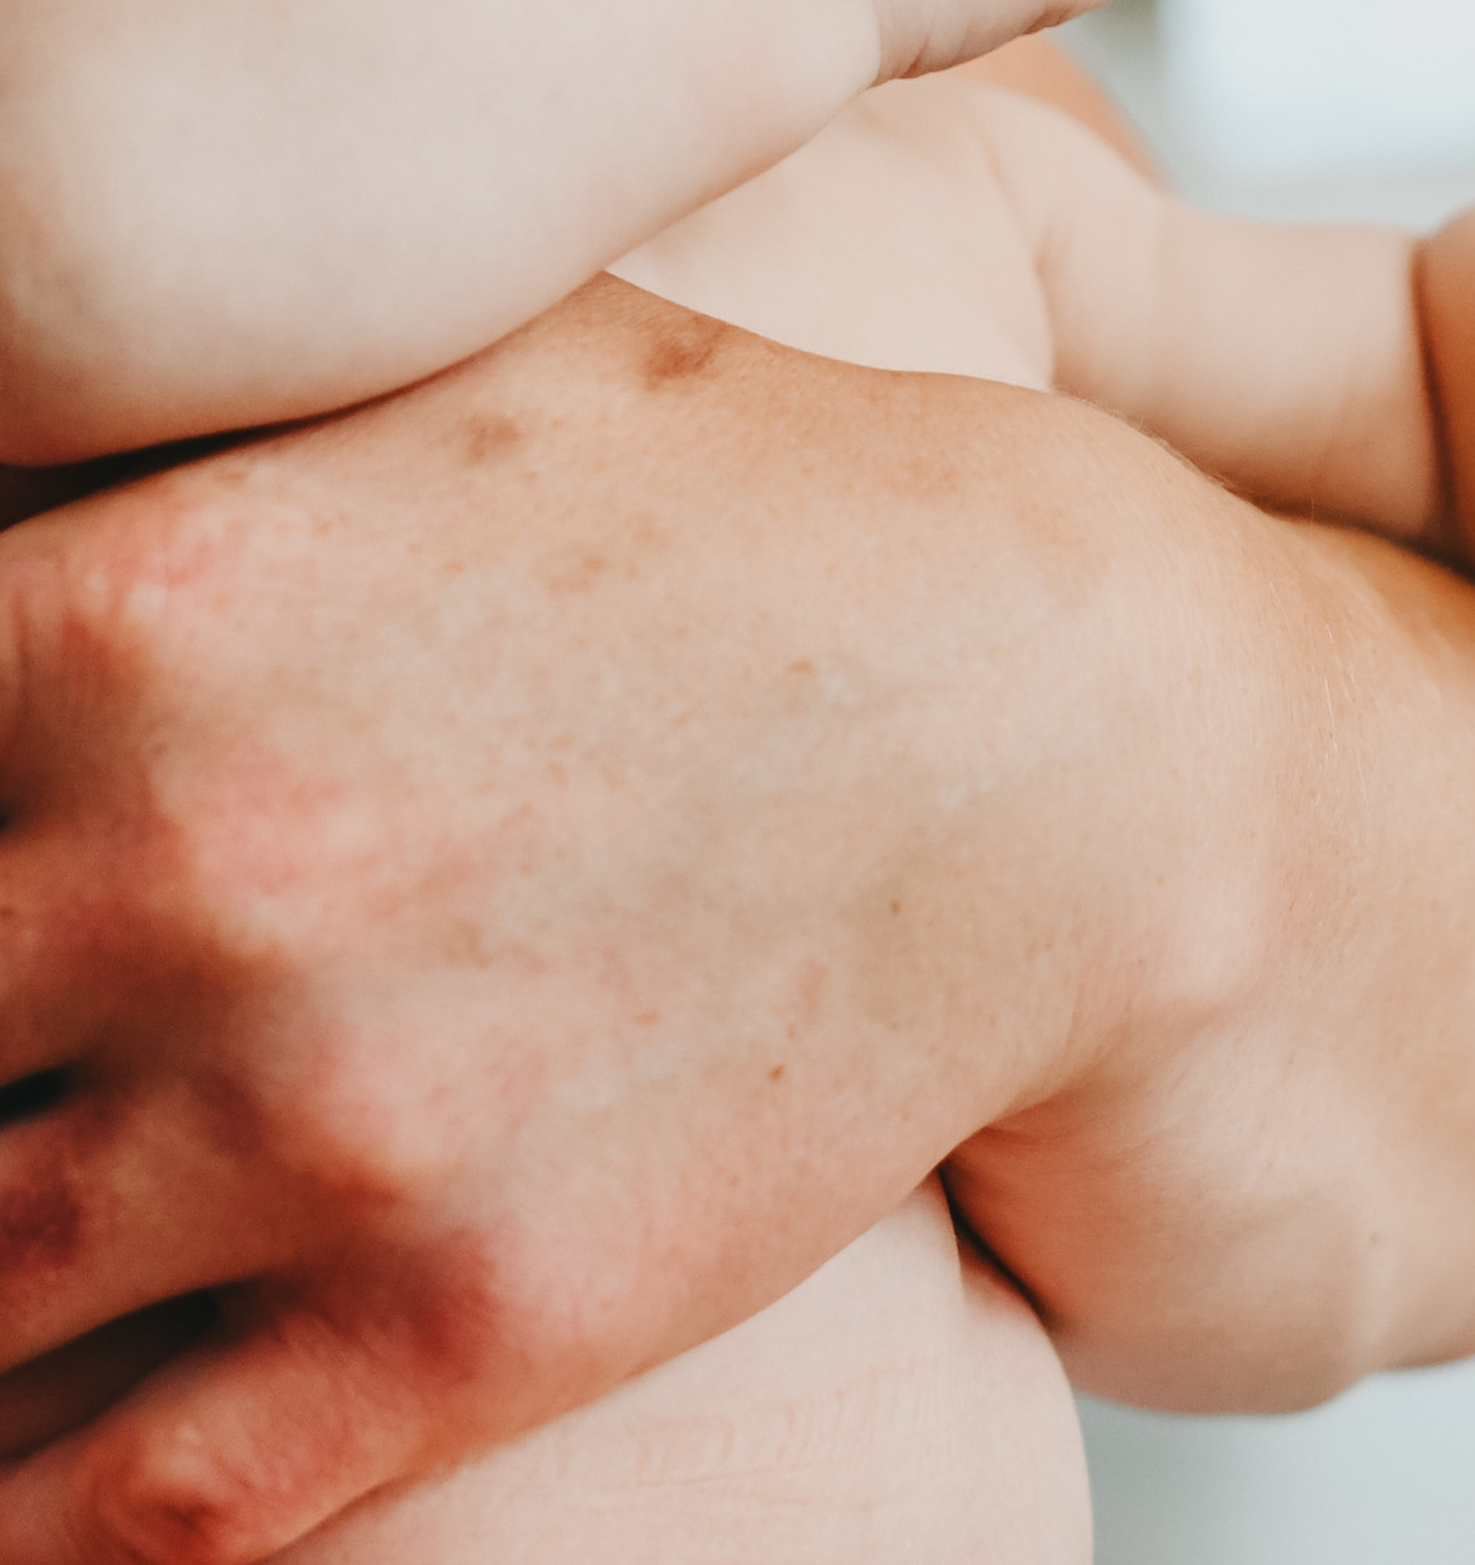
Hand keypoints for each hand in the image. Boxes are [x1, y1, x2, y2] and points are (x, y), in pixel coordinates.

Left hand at [0, 283, 1474, 1555]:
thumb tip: (15, 334)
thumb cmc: (759, 513)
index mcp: (142, 610)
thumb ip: (180, 411)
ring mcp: (320, 1117)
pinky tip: (49, 1439)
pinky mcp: (453, 1323)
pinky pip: (111, 1504)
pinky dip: (42, 1499)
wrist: (1060, 725)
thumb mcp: (454, 367)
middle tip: (2, 1026)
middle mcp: (191, 868)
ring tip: (19, 1208)